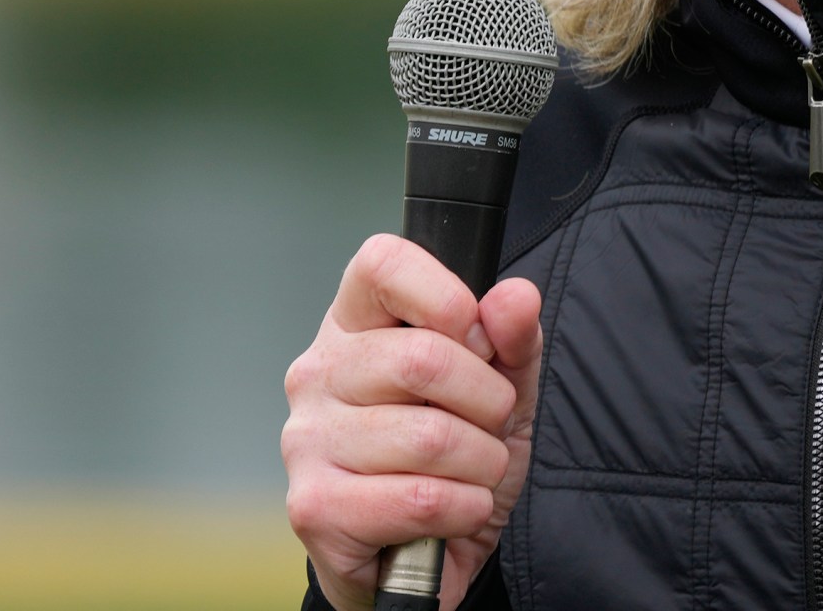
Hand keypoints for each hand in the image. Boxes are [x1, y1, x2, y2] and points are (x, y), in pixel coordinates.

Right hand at [283, 234, 543, 610]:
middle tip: (489, 426)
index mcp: (354, 327)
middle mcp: (318, 375)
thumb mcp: (502, 391)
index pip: (382, 263)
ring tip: (472, 474)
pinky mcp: (315, 508)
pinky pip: (420, 500)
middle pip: (423, 358)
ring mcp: (307, 441)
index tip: (476, 339)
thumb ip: (512, 341)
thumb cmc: (455, 460)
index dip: (445, 294)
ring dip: (481, 465)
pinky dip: (464, 509)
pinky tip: (455, 512)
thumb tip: (515, 297)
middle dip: (488, 402)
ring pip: (430, 437)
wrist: (426, 560)